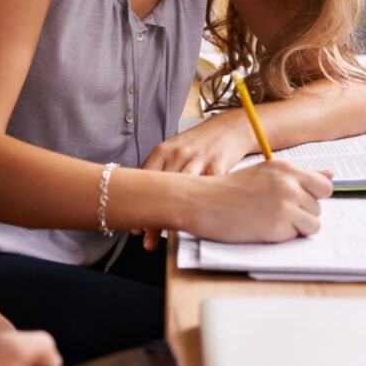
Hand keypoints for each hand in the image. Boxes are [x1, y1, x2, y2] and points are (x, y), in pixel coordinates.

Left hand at [138, 112, 254, 249]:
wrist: (230, 127)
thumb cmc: (201, 142)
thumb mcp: (175, 148)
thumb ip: (160, 168)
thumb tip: (143, 194)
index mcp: (164, 150)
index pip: (144, 181)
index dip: (138, 205)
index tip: (135, 226)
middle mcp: (179, 154)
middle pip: (161, 191)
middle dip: (152, 217)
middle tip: (145, 239)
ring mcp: (198, 160)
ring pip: (181, 193)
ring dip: (171, 218)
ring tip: (163, 237)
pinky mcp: (218, 165)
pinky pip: (207, 189)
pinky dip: (199, 207)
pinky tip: (194, 222)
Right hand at [187, 160, 333, 242]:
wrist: (203, 202)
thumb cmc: (231, 189)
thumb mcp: (267, 173)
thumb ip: (300, 176)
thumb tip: (331, 174)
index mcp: (287, 168)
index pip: (324, 186)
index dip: (314, 197)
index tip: (300, 202)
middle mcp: (290, 184)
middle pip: (319, 208)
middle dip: (302, 214)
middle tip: (275, 212)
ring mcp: (285, 205)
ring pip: (313, 224)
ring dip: (297, 227)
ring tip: (272, 221)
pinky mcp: (278, 226)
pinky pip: (297, 236)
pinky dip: (284, 236)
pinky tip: (264, 228)